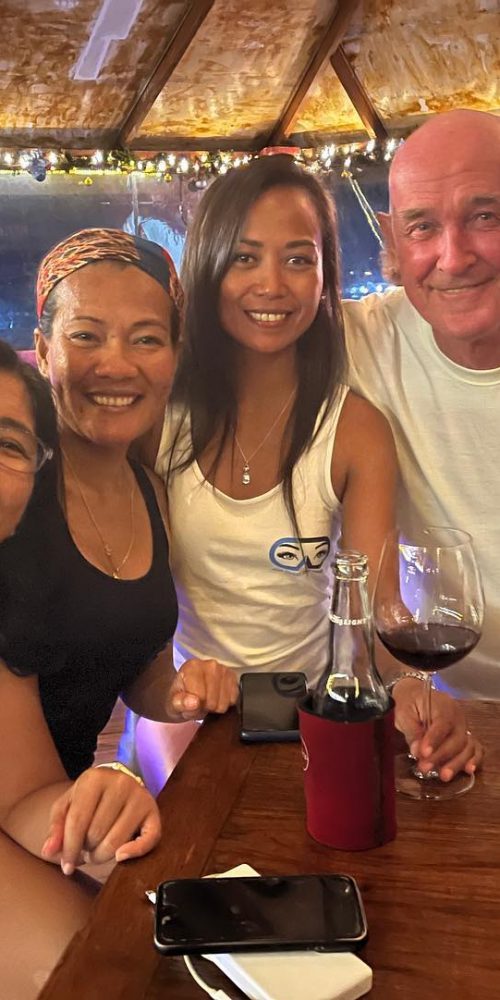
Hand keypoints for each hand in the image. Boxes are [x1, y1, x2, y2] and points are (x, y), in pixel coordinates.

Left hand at [41, 767, 160, 873]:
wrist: (117, 782)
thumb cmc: (89, 798)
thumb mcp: (67, 805)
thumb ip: (56, 828)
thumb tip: (49, 852)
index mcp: (95, 778)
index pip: (77, 821)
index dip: (69, 848)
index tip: (66, 866)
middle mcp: (120, 784)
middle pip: (96, 834)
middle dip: (87, 850)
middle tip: (86, 847)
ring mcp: (140, 796)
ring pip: (117, 842)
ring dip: (103, 855)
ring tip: (98, 848)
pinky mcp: (154, 811)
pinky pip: (149, 840)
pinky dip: (134, 853)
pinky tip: (120, 857)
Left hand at [167, 658, 238, 720]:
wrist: (189, 692)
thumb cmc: (180, 698)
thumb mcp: (173, 704)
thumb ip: (180, 703)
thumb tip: (194, 702)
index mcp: (192, 667)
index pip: (199, 697)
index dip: (195, 707)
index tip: (191, 703)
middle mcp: (210, 664)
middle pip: (213, 701)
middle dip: (206, 707)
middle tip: (199, 703)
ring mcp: (224, 670)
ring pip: (224, 702)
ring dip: (216, 707)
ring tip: (207, 701)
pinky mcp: (233, 677)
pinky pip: (234, 700)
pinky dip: (226, 703)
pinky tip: (217, 698)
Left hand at [392, 678, 482, 780]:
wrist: (415, 694)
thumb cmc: (409, 702)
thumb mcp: (404, 713)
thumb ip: (411, 731)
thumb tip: (417, 752)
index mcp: (443, 705)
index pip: (442, 723)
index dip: (434, 740)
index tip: (424, 753)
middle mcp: (458, 716)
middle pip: (457, 738)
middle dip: (441, 756)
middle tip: (424, 768)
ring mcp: (463, 726)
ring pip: (467, 747)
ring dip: (456, 763)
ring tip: (443, 776)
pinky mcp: (465, 736)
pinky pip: (475, 749)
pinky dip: (473, 760)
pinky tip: (468, 771)